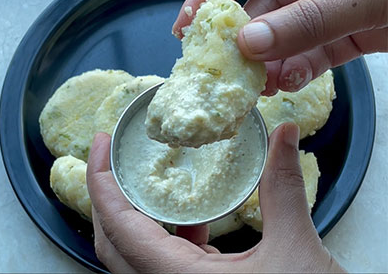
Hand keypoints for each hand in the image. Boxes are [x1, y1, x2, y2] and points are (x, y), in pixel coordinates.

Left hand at [87, 124, 345, 272]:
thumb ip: (283, 188)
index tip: (100, 144)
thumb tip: (284, 134)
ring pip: (134, 254)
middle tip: (115, 157)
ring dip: (136, 215)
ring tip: (148, 182)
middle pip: (113, 241)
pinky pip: (163, 262)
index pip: (118, 227)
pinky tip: (194, 222)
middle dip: (108, 195)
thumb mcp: (295, 249)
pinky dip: (168, 236)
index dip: (101, 182)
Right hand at [172, 0, 387, 94]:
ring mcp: (330, 7)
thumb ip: (309, 18)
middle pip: (262, 9)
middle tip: (225, 73)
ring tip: (256, 88)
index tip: (186, 27)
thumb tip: (251, 43)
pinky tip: (286, 84)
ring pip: (285, 37)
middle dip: (242, 43)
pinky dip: (299, 71)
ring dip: (270, 64)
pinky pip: (314, 53)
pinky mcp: (347, 33)